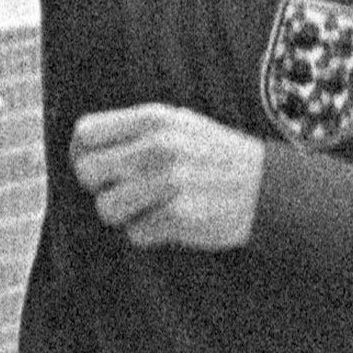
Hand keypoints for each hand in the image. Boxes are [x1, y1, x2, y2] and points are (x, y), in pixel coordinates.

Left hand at [69, 102, 266, 249]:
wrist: (270, 189)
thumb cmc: (217, 158)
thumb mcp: (180, 124)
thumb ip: (136, 131)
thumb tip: (83, 149)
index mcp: (155, 119)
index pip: (85, 134)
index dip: (83, 155)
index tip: (100, 169)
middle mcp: (158, 147)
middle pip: (87, 172)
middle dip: (100, 187)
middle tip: (123, 192)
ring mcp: (169, 182)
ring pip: (106, 208)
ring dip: (123, 215)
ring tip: (149, 209)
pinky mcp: (180, 216)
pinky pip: (136, 233)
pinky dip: (149, 233)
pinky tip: (172, 222)